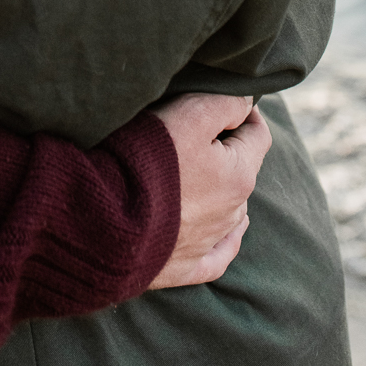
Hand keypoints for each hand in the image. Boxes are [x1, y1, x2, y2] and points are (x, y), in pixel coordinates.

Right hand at [148, 93, 271, 288]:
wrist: (107, 221)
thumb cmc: (148, 162)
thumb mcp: (189, 115)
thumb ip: (225, 103)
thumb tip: (246, 101)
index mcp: (239, 175)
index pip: (258, 135)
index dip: (244, 111)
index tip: (225, 98)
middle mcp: (232, 213)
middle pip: (241, 171)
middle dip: (226, 149)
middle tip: (194, 130)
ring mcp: (209, 243)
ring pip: (229, 209)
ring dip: (217, 188)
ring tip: (189, 171)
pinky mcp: (185, 267)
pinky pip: (216, 254)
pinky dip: (220, 239)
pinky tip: (222, 233)